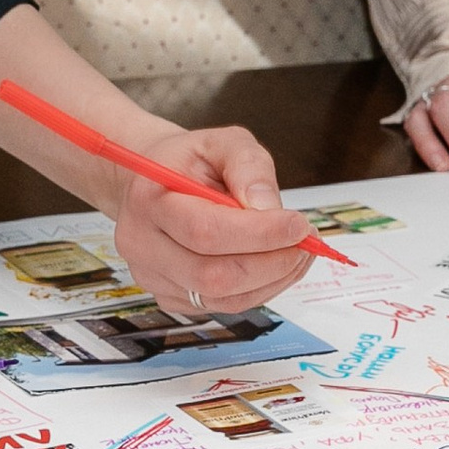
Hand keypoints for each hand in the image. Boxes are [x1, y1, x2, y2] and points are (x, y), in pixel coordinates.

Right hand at [110, 125, 311, 312]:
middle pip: (212, 275)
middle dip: (272, 263)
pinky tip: (274, 264)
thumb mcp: (221, 143)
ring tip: (297, 252)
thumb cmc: (188, 162)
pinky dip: (259, 289)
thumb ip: (248, 166)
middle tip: (306, 243)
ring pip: (222, 297)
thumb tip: (269, 209)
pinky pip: (223, 305)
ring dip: (272, 280)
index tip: (299, 224)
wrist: (150, 182)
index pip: (205, 231)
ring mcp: (153, 276)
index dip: (259, 234)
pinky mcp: (170, 297)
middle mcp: (142, 244)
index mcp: (149, 199)